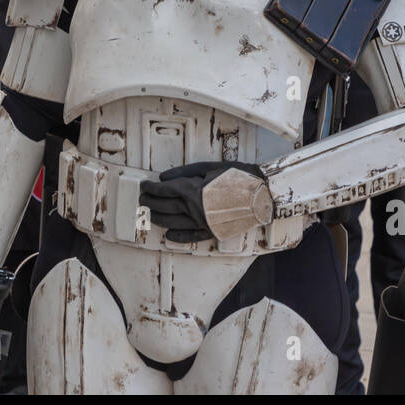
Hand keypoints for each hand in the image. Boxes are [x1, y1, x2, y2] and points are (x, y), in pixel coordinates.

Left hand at [139, 161, 271, 242]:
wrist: (262, 193)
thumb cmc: (237, 176)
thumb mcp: (210, 167)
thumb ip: (185, 172)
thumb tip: (163, 177)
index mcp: (193, 190)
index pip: (164, 191)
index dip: (151, 188)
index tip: (144, 186)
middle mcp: (194, 209)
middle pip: (165, 207)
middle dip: (150, 202)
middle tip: (142, 199)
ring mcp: (202, 222)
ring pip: (173, 223)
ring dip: (158, 218)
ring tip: (149, 214)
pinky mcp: (212, 231)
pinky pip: (191, 237)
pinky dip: (178, 237)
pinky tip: (169, 236)